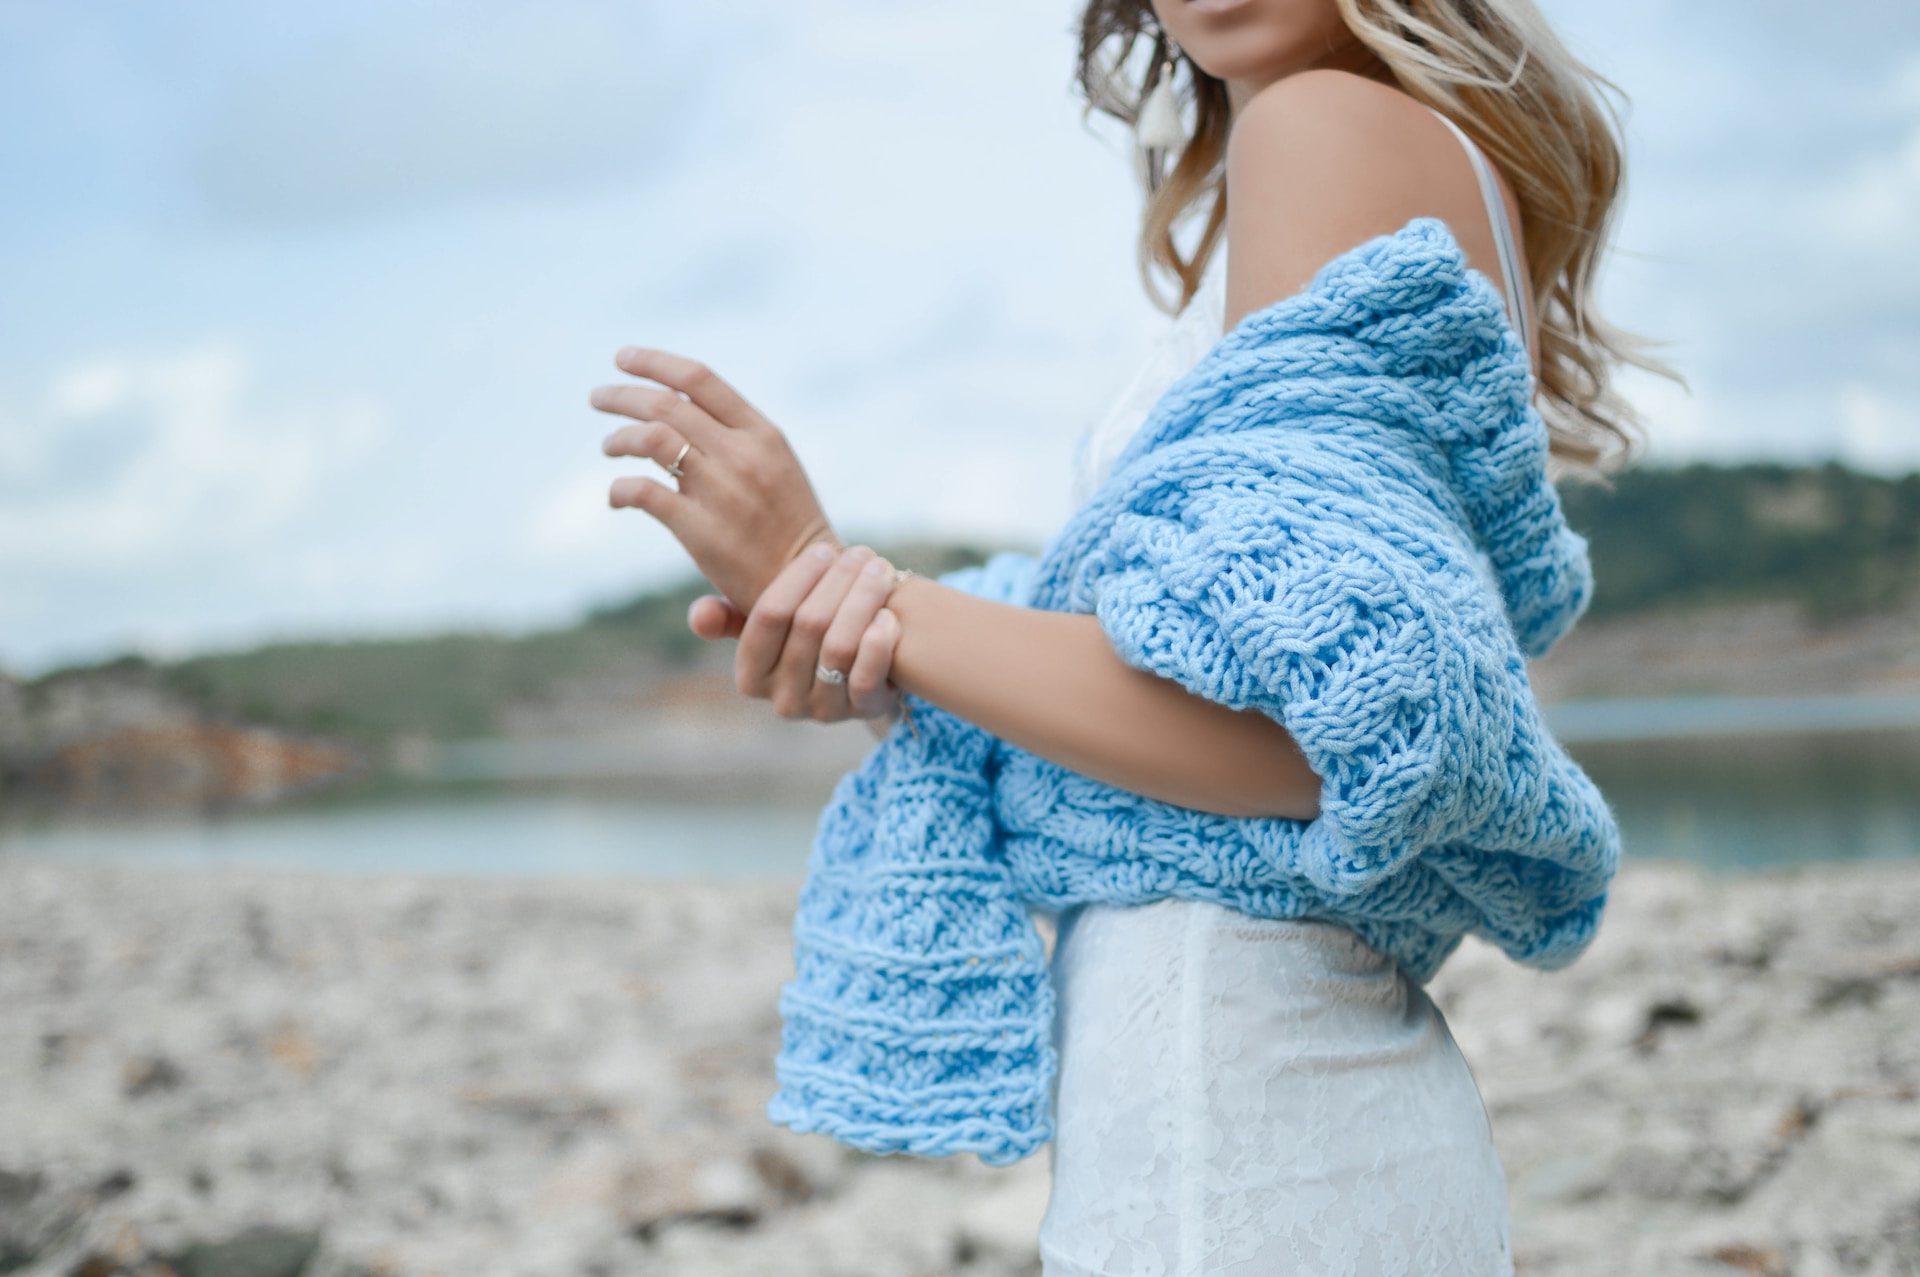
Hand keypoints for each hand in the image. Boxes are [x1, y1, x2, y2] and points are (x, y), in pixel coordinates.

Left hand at [593, 347, 840, 612]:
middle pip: (665, 404)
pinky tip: (616, 497)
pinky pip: (643, 493)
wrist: (810, 585)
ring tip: (608, 446)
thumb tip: (672, 403)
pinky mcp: (701, 530)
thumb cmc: (787, 523)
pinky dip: (619, 489)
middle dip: (622, 396)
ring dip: (618, 438)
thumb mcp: (776, 464)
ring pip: (651, 439)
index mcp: (763, 434)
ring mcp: (722, 491)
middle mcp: (742, 455)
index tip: (623, 358)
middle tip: (598, 398)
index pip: (699, 380)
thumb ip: (731, 433)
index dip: (654, 363)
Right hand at [698, 542, 904, 723]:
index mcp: (750, 675)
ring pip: (840, 646)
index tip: (822, 550)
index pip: (768, 616)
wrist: (861, 666)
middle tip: (861, 553)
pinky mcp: (861, 714)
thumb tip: (700, 615)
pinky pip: (867, 677)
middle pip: (810, 626)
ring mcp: (822, 710)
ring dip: (864, 600)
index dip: (798, 577)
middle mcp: (782, 699)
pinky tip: (889, 613)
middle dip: (839, 580)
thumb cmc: (807, 633)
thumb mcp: (769, 624)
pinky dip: (879, 642)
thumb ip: (729, 616)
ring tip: (879, 569)